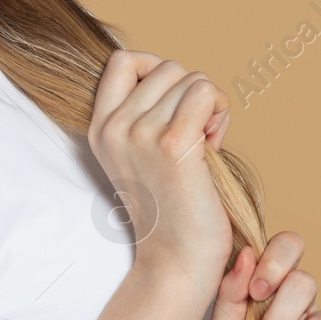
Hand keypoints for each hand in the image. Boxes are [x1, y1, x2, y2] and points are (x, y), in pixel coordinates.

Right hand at [88, 49, 233, 288]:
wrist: (178, 259)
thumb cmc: (172, 206)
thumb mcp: (139, 153)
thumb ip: (144, 113)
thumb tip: (179, 76)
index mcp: (100, 128)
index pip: (123, 60)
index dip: (157, 69)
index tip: (173, 104)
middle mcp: (114, 127)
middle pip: (167, 67)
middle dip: (192, 93)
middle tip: (197, 133)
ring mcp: (140, 133)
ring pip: (192, 78)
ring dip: (211, 105)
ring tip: (206, 142)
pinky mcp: (173, 143)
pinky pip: (207, 93)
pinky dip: (220, 111)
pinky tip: (215, 143)